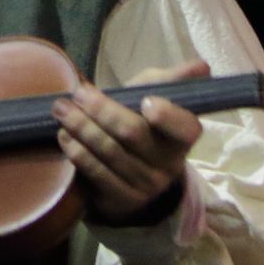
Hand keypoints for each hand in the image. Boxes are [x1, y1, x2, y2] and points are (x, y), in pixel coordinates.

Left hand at [53, 60, 208, 224]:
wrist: (132, 175)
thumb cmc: (142, 125)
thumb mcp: (156, 99)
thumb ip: (170, 81)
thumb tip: (201, 67)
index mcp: (183, 136)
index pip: (185, 128)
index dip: (168, 116)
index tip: (146, 101)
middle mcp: (169, 164)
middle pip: (133, 134)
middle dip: (102, 110)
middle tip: (77, 94)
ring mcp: (147, 185)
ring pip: (110, 152)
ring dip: (82, 128)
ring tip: (62, 110)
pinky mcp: (123, 198)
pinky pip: (97, 173)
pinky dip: (77, 152)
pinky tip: (64, 137)